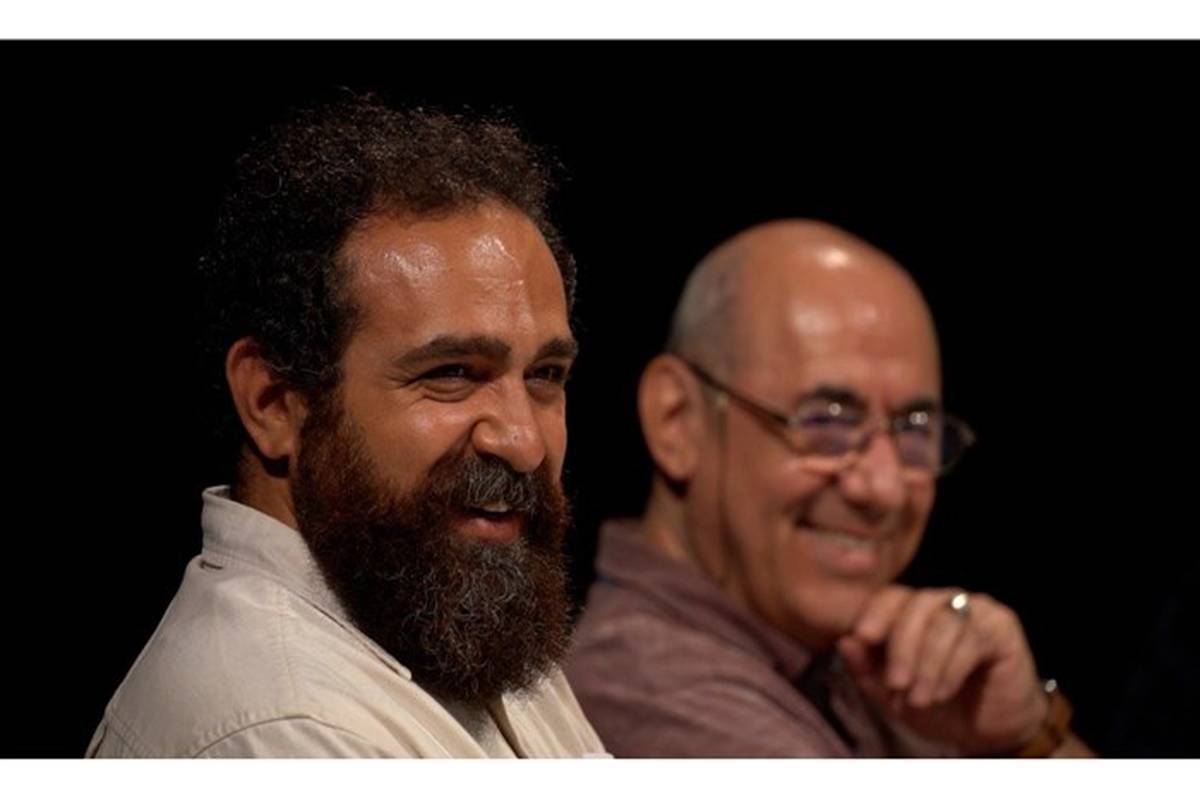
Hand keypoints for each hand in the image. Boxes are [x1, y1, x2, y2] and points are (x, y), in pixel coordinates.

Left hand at [836, 586, 1047, 754]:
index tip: (862, 636)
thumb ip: (867, 669)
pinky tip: (942, 693)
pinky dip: (951, 668)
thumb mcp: (894, 695)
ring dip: (927, 664)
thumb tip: (844, 642)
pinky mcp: (1001, 625)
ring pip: (943, 622)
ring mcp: (975, 608)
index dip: (875, 613)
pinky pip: (972, 637)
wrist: (991, 731)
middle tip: (895, 683)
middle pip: (916, 605)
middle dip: (901, 646)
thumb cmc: (939, 706)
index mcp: (914, 611)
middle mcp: (944, 601)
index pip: (891, 597)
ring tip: (919, 699)